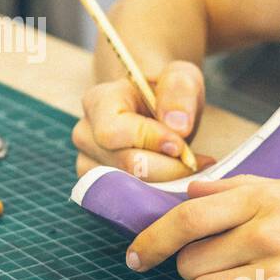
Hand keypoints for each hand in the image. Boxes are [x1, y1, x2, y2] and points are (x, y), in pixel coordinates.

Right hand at [72, 60, 213, 181]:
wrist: (158, 111)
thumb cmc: (166, 93)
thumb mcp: (181, 78)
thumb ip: (180, 91)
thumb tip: (177, 125)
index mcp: (97, 101)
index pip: (113, 132)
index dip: (150, 141)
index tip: (181, 144)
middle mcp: (85, 134)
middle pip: (124, 165)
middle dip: (166, 167)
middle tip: (194, 161)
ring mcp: (88, 163)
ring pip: (127, 188)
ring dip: (165, 183)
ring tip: (187, 169)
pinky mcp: (99, 187)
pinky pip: (128, 201)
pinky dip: (157, 195)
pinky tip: (175, 180)